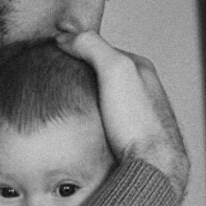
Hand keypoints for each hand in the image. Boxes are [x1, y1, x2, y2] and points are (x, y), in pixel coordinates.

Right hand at [56, 30, 189, 200]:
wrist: (153, 169)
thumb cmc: (138, 123)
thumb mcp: (115, 70)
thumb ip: (91, 47)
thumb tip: (64, 37)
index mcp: (141, 69)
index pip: (101, 50)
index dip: (76, 50)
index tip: (52, 55)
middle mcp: (143, 90)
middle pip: (103, 76)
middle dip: (80, 77)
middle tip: (54, 82)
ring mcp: (137, 116)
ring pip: (104, 102)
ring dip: (84, 102)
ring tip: (63, 108)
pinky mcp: (131, 140)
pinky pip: (105, 124)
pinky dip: (91, 123)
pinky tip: (80, 131)